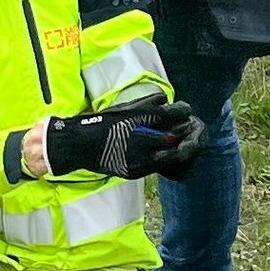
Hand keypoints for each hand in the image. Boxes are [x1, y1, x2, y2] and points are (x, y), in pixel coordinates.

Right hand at [42, 102, 205, 180]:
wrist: (81, 145)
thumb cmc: (101, 123)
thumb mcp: (125, 108)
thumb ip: (147, 103)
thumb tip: (165, 98)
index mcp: (141, 119)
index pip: (174, 114)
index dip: (183, 112)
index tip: (185, 111)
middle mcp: (143, 139)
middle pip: (176, 136)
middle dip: (184, 132)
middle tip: (188, 128)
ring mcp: (140, 158)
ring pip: (171, 155)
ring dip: (178, 148)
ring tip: (179, 143)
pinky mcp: (136, 171)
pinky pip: (159, 167)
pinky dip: (166, 160)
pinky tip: (165, 154)